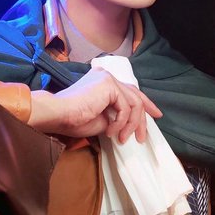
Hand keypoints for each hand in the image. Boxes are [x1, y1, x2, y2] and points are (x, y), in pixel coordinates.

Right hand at [29, 67, 161, 142]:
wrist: (59, 114)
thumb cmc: (73, 119)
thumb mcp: (101, 120)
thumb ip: (115, 118)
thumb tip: (127, 126)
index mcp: (103, 82)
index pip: (129, 90)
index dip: (144, 103)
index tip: (155, 116)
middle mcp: (107, 76)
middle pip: (135, 95)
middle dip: (144, 115)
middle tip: (144, 135)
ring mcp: (109, 78)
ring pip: (134, 103)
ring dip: (130, 125)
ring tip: (121, 138)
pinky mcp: (109, 85)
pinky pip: (126, 108)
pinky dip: (121, 123)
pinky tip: (111, 132)